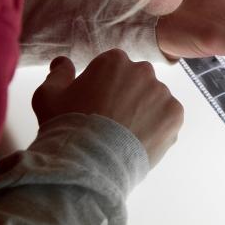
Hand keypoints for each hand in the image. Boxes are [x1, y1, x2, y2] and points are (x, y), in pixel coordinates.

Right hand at [32, 50, 183, 167]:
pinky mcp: (175, 114)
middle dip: (128, 96)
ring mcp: (162, 92)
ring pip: (154, 100)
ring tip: (125, 135)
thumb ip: (59, 73)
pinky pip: (168, 117)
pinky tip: (139, 141)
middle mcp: (143, 71)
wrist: (90, 163)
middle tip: (112, 121)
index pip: (114, 67)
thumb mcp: (48, 96)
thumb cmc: (66, 127)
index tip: (97, 104)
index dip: (105, 86)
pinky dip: (158, 127)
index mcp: (114, 61)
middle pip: (137, 81)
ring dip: (144, 112)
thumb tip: (63, 62)